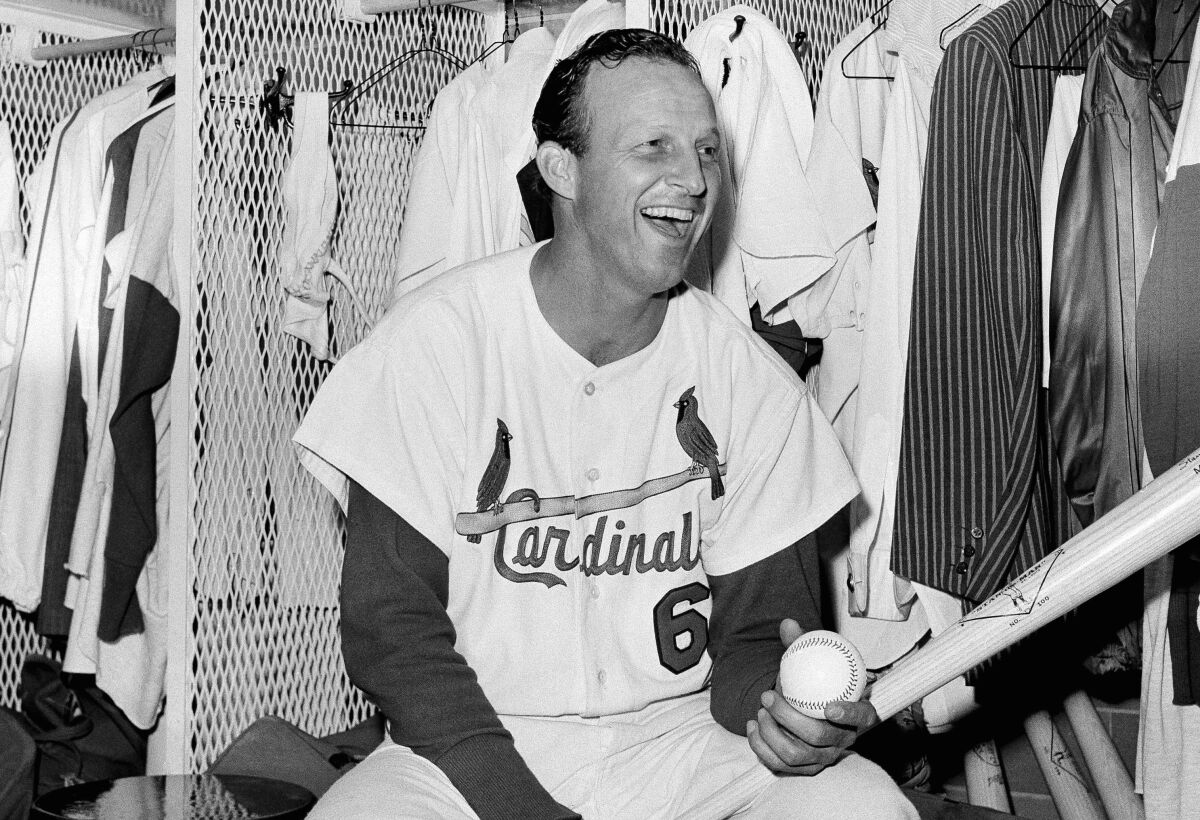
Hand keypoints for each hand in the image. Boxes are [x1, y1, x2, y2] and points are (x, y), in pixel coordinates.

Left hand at [745, 619, 878, 775]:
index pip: (863, 717)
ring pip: (797, 755)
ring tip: (759, 712)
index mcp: (856, 712)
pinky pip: (780, 766)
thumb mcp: (809, 662)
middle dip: (789, 718)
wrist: (803, 706)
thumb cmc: (811, 682)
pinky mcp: (802, 769)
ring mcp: (823, 757)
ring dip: (772, 733)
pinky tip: (752, 727)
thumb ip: (800, 644)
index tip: (830, 707)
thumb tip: (787, 624)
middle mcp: (842, 739)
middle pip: (819, 736)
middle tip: (767, 696)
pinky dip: (761, 747)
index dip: (850, 714)